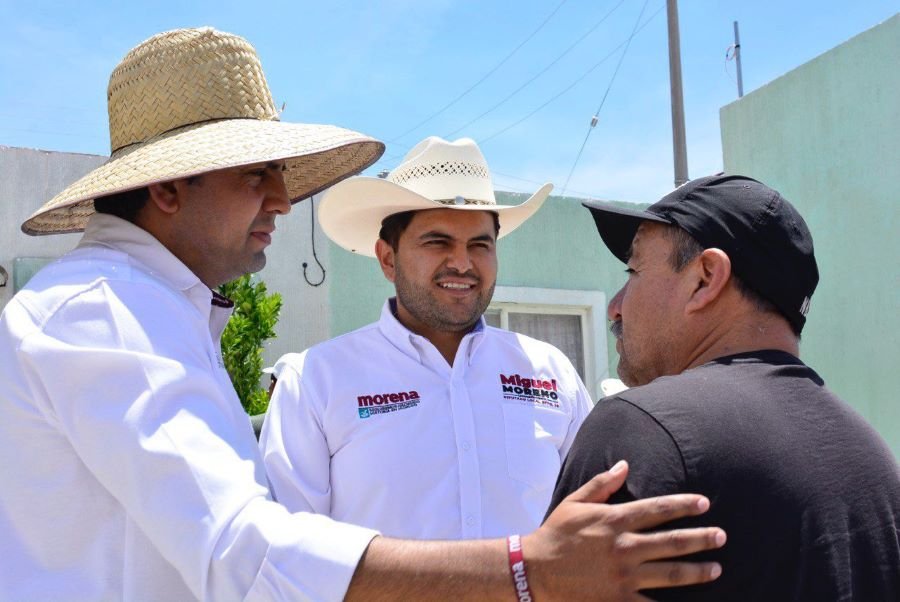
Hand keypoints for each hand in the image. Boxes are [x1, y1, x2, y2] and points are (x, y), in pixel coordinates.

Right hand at [524, 461, 724, 600]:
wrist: (534, 571)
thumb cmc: (555, 534)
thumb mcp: (575, 502)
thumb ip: (602, 484)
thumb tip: (624, 465)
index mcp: (614, 520)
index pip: (658, 509)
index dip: (684, 505)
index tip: (704, 503)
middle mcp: (624, 547)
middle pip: (672, 542)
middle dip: (701, 538)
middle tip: (722, 536)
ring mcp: (624, 575)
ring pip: (670, 573)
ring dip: (696, 571)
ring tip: (716, 569)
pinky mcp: (619, 599)